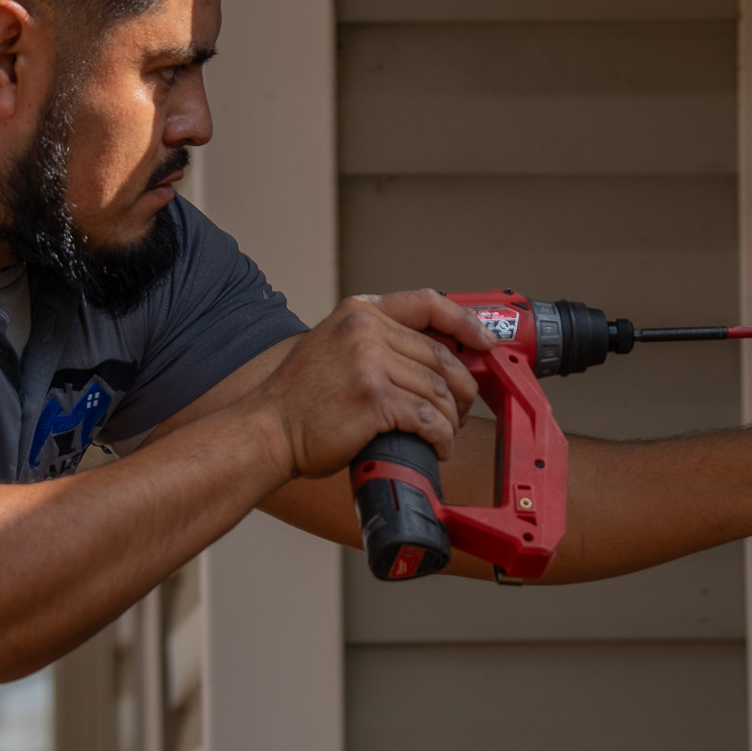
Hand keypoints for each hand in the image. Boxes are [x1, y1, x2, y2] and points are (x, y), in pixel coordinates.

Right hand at [244, 289, 492, 479]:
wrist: (267, 430)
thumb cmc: (300, 400)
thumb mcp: (333, 347)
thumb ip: (375, 341)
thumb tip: (433, 358)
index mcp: (359, 312)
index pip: (429, 303)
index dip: (465, 324)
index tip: (484, 343)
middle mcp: (365, 330)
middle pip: (442, 357)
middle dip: (462, 390)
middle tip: (461, 411)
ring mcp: (369, 362)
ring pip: (439, 391)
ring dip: (450, 420)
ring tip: (443, 434)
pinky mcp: (373, 399)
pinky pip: (428, 418)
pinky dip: (440, 436)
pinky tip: (437, 446)